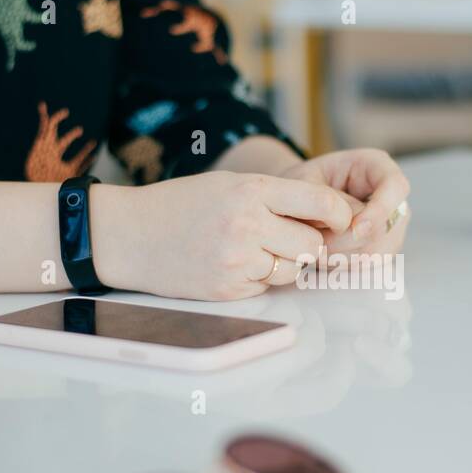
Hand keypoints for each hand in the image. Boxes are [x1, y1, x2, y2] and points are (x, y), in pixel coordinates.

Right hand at [91, 172, 352, 299]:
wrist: (128, 235)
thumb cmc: (181, 205)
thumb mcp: (229, 184)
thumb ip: (275, 196)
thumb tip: (331, 215)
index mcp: (252, 190)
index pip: (319, 202)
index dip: (339, 213)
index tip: (343, 219)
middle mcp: (248, 224)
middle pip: (313, 242)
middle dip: (309, 242)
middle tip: (290, 236)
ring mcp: (238, 260)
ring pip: (295, 268)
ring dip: (287, 262)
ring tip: (258, 249)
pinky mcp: (229, 288)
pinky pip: (268, 286)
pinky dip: (261, 278)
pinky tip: (236, 264)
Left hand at [279, 149, 409, 254]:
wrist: (296, 202)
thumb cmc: (300, 184)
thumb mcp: (304, 181)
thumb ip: (327, 200)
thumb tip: (353, 227)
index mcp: (376, 166)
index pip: (396, 186)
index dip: (381, 210)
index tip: (356, 228)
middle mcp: (391, 198)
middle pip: (387, 227)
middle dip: (349, 239)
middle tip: (315, 240)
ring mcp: (390, 227)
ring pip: (377, 252)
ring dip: (342, 255)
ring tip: (314, 246)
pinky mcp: (381, 251)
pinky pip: (367, 266)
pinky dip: (342, 265)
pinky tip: (323, 256)